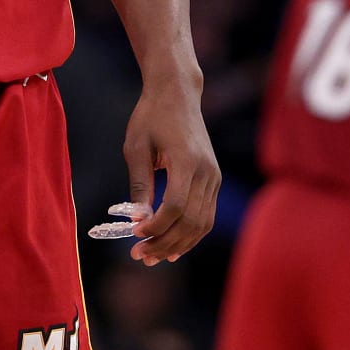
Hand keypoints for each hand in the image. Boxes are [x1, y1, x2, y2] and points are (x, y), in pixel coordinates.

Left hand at [123, 76, 219, 265]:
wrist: (177, 93)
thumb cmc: (150, 116)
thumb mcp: (136, 146)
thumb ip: (139, 183)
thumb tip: (137, 219)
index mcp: (186, 160)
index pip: (177, 206)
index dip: (157, 225)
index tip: (135, 234)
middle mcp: (206, 172)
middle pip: (191, 221)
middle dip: (165, 242)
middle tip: (139, 255)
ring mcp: (214, 177)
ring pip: (202, 224)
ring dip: (178, 244)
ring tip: (153, 256)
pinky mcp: (214, 179)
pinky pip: (206, 216)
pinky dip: (190, 234)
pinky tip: (172, 247)